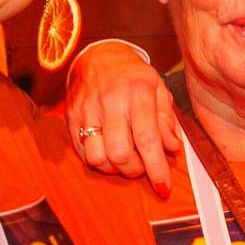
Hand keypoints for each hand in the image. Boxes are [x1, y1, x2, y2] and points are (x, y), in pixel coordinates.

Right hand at [64, 41, 179, 194]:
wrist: (99, 56)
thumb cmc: (133, 76)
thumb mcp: (158, 89)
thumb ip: (166, 119)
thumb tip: (172, 148)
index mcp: (138, 92)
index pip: (147, 139)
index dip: (156, 168)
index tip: (163, 187)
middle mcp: (111, 101)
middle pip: (120, 153)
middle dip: (134, 170)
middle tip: (142, 166)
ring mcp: (88, 109)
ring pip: (97, 157)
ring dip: (113, 168)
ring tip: (124, 160)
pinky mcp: (72, 116)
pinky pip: (81, 151)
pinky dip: (97, 161)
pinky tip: (108, 153)